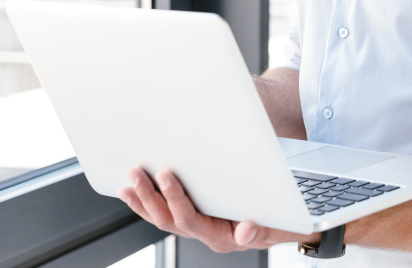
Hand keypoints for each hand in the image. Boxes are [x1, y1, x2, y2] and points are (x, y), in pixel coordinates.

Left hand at [118, 168, 314, 252]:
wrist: (282, 228)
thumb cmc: (278, 224)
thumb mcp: (275, 227)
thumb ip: (259, 230)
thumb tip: (245, 231)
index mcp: (220, 237)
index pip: (189, 220)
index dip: (175, 199)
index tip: (166, 176)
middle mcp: (203, 235)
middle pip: (168, 221)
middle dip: (150, 197)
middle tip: (136, 174)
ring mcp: (196, 228)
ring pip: (161, 219)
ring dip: (142, 200)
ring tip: (128, 181)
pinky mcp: (192, 219)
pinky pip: (164, 215)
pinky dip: (147, 203)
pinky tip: (135, 191)